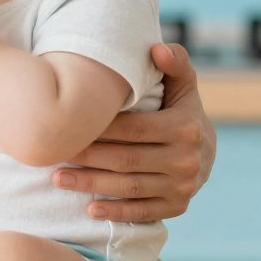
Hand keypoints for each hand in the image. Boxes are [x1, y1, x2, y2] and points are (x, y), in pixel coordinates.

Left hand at [51, 43, 214, 221]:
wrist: (205, 150)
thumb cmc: (180, 109)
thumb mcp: (182, 84)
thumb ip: (173, 62)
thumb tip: (156, 48)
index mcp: (185, 127)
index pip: (134, 129)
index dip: (99, 128)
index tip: (68, 125)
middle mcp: (187, 159)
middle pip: (127, 159)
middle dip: (87, 157)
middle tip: (55, 152)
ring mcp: (183, 186)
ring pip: (129, 187)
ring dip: (91, 185)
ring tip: (58, 179)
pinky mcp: (177, 207)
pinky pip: (142, 212)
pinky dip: (115, 213)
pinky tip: (89, 209)